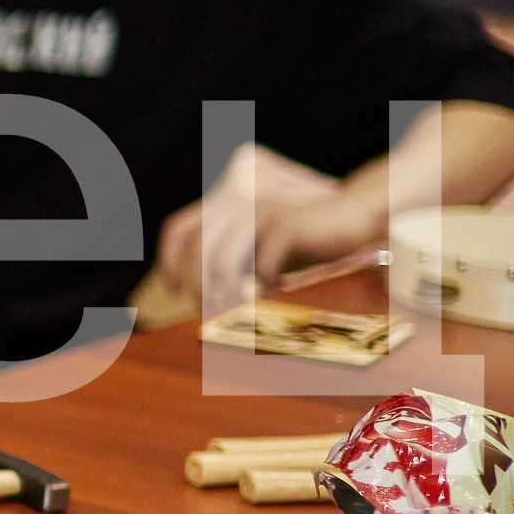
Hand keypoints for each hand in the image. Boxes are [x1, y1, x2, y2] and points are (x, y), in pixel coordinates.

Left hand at [154, 147, 377, 312]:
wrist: (344, 219)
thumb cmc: (294, 241)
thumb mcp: (250, 247)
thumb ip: (223, 257)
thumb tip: (193, 292)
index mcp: (222, 206)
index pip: (177, 229)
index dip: (168, 261)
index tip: (174, 290)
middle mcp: (236, 204)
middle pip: (198, 251)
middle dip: (198, 286)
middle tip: (208, 309)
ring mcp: (260, 213)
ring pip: (222, 261)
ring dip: (226, 291)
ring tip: (237, 303)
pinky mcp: (286, 227)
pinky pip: (262, 267)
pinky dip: (266, 285)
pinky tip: (277, 286)